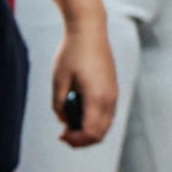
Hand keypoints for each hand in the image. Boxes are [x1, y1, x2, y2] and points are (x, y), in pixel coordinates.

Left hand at [52, 17, 117, 146]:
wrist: (90, 31)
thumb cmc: (72, 53)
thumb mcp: (58, 80)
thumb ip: (59, 104)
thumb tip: (64, 121)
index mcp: (97, 97)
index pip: (91, 132)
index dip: (76, 140)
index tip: (61, 136)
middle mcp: (110, 98)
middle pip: (101, 133)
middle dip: (82, 140)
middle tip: (64, 136)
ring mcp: (114, 94)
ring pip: (106, 125)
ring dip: (89, 131)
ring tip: (70, 126)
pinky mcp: (112, 89)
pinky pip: (107, 114)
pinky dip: (95, 120)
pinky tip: (79, 113)